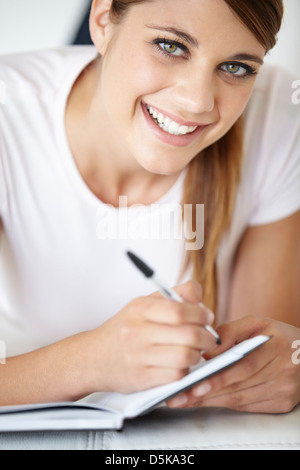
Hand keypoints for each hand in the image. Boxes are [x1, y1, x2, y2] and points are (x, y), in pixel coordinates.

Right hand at [86, 281, 216, 393]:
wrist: (93, 358)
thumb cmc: (124, 330)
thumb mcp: (142, 305)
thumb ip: (172, 297)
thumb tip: (200, 299)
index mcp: (140, 309)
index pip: (180, 310)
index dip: (201, 314)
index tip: (207, 316)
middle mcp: (137, 331)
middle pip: (188, 334)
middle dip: (206, 336)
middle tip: (209, 337)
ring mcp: (138, 356)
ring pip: (186, 357)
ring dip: (197, 355)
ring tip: (194, 351)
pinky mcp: (141, 378)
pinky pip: (176, 376)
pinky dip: (184, 370)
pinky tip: (180, 364)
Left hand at [166, 315, 299, 412]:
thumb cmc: (276, 335)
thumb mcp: (256, 323)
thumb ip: (231, 331)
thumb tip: (208, 350)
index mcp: (277, 347)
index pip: (245, 366)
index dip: (219, 378)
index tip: (196, 385)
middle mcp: (284, 371)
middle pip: (240, 387)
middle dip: (207, 393)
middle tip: (181, 396)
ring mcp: (285, 391)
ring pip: (242, 400)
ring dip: (213, 401)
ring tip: (188, 399)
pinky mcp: (283, 404)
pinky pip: (249, 407)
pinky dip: (228, 404)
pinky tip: (210, 400)